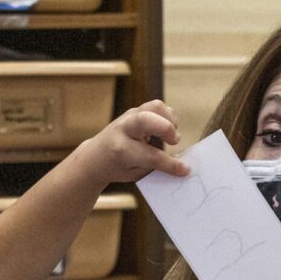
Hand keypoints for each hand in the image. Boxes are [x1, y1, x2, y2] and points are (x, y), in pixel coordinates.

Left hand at [74, 100, 189, 185]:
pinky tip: (167, 130)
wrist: (95, 156)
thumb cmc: (118, 168)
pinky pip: (156, 106)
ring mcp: (129, 116)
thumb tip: (181, 163)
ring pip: (155, 107)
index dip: (170, 164)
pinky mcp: (136, 111)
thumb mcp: (134, 174)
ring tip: (171, 137)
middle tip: (174, 142)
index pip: (150, 155)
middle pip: (146, 120)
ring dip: (170, 120)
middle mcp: (124, 129)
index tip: (185, 170)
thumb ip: (155, 166)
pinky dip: (167, 116)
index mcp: (121, 150)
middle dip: (166, 129)